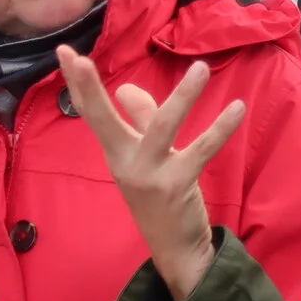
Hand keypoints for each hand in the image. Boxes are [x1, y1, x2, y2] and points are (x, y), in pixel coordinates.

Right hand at [55, 46, 243, 300]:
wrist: (175, 248)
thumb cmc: (159, 197)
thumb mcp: (145, 156)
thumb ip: (140, 119)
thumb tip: (126, 87)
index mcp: (115, 152)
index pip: (91, 112)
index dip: (78, 83)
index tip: (64, 52)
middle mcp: (124, 162)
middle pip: (102, 120)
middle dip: (89, 89)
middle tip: (77, 59)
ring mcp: (148, 174)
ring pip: (162, 128)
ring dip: (183, 97)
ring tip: (200, 69)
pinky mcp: (176, 184)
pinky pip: (200, 150)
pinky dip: (220, 128)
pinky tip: (236, 108)